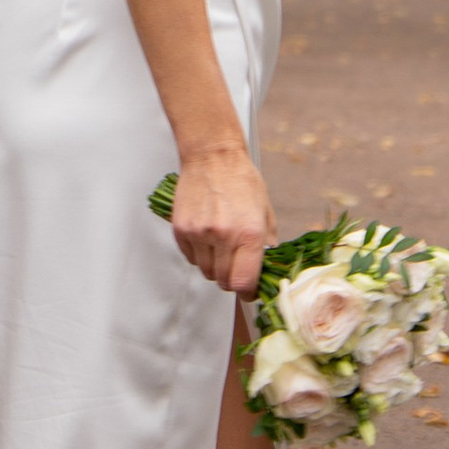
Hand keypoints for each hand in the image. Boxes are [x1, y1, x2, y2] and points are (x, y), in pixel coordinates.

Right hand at [170, 140, 270, 297]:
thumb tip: (265, 271)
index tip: (249, 290)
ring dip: (214, 266)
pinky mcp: (181, 230)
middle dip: (231, 279)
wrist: (212, 156)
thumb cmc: (241, 181)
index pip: (244, 283)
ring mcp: (199, 234)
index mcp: (249, 234)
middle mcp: (223, 236)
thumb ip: (267, 245)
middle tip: (236, 265)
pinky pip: (191, 258)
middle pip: (223, 282)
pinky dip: (199, 255)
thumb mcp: (265, 212)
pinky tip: (207, 236)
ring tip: (220, 246)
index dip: (248, 292)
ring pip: (206, 272)